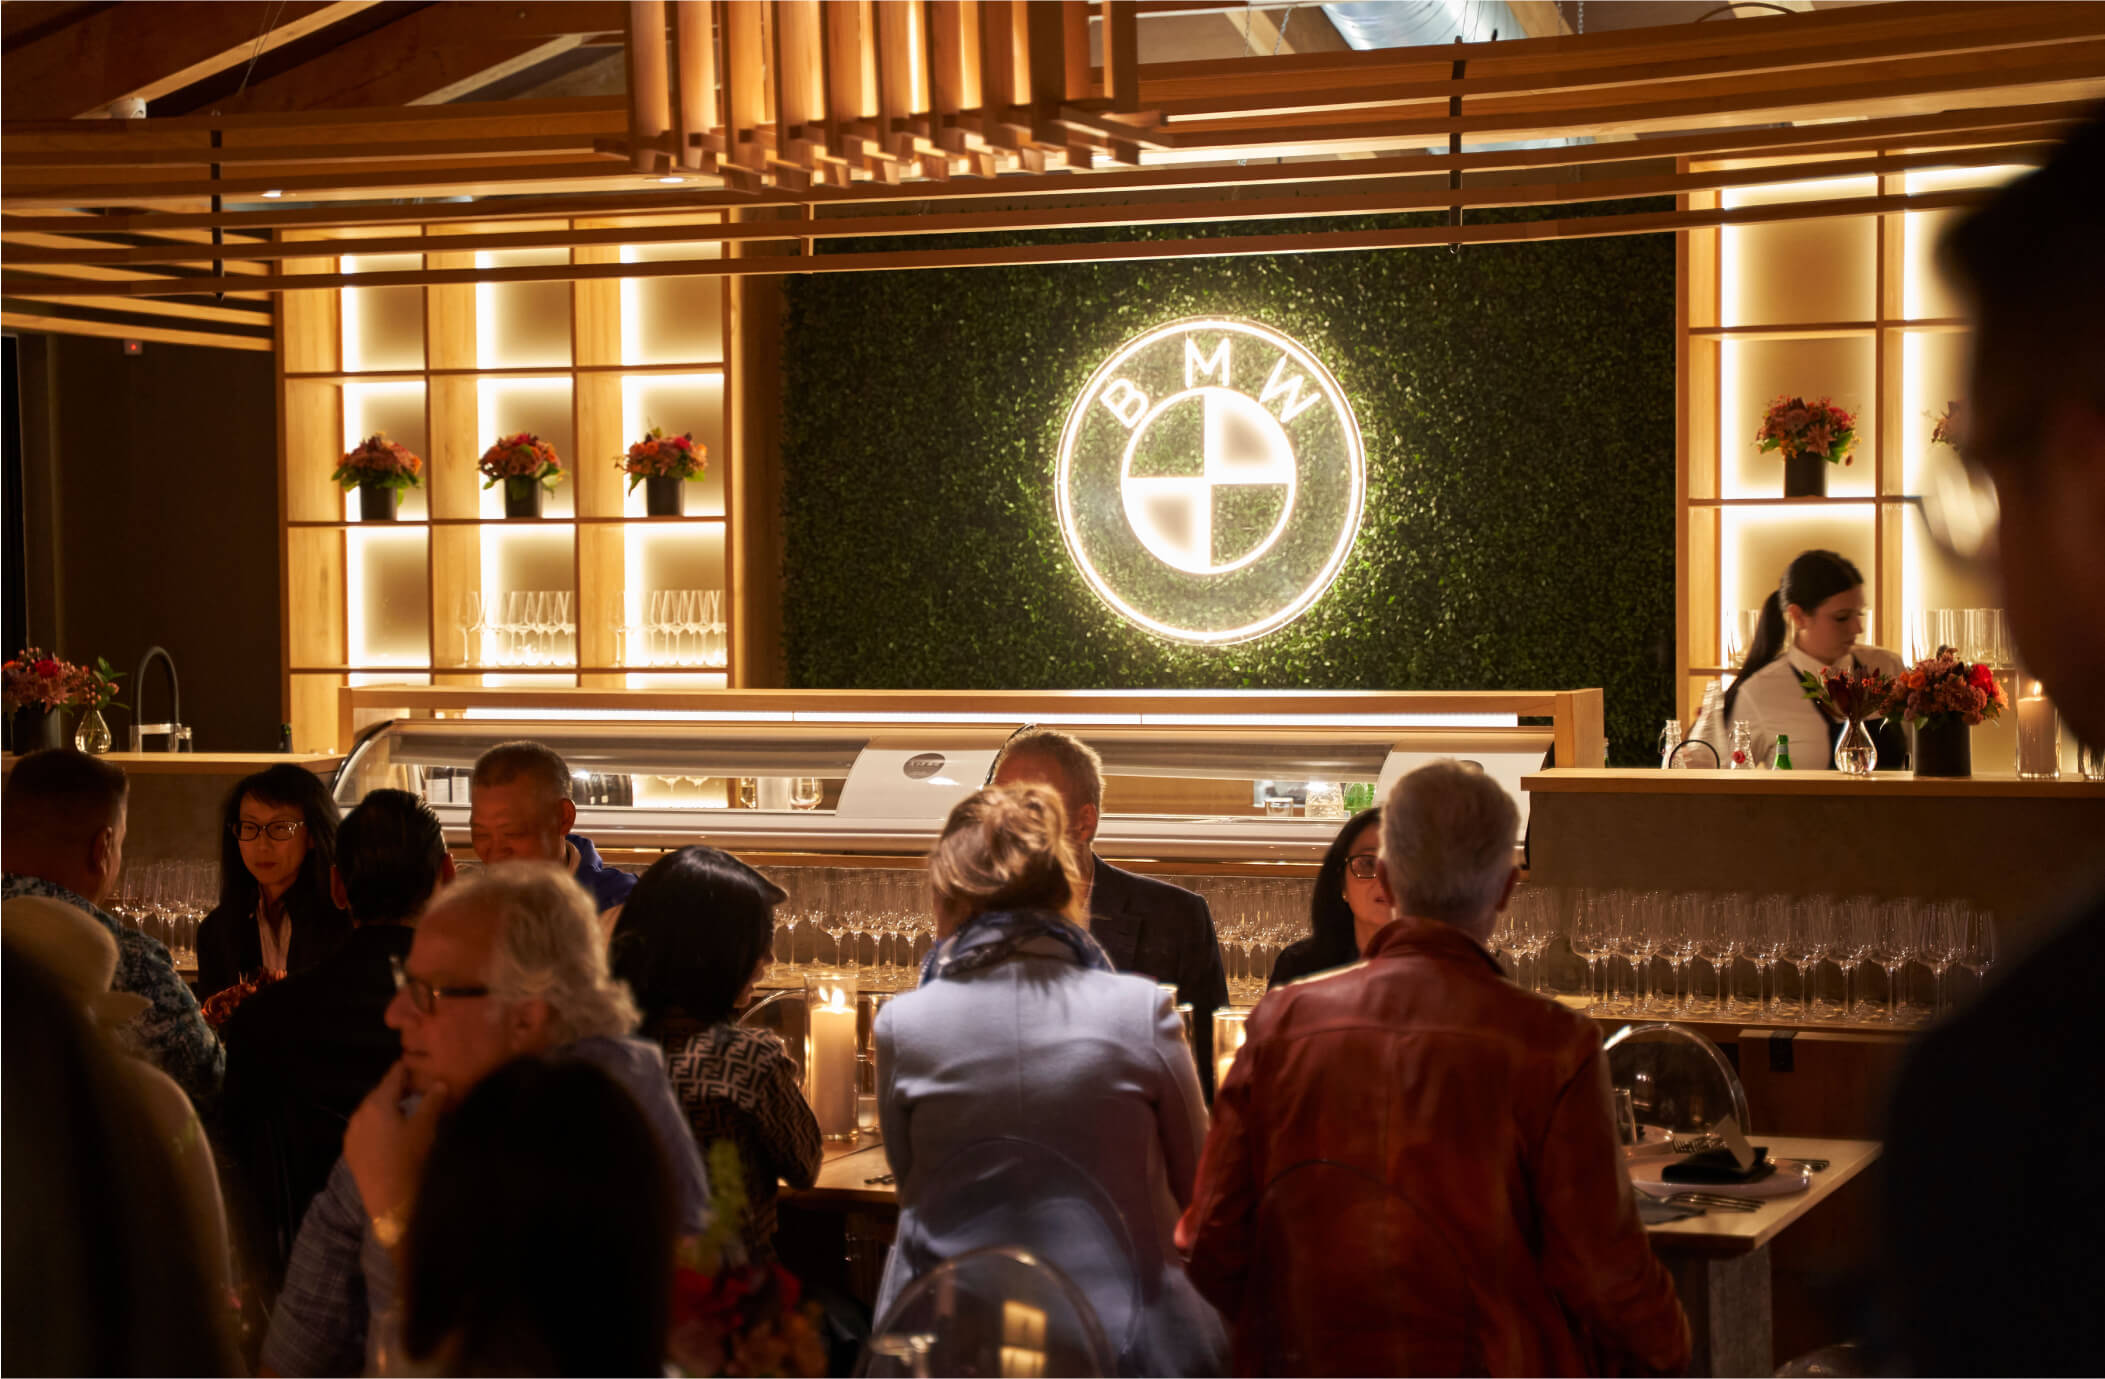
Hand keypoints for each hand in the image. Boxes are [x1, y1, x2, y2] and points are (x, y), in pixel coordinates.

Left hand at [343, 1061, 448, 1225]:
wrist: (388, 1199)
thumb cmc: (408, 1158)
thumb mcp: (426, 1127)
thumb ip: (433, 1101)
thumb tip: (439, 1083)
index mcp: (378, 1102)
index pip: (393, 1076)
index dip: (407, 1069)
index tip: (419, 1067)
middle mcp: (360, 1112)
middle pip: (380, 1092)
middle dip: (397, 1090)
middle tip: (417, 1091)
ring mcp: (352, 1132)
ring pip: (371, 1111)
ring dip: (387, 1108)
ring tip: (405, 1113)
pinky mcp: (350, 1149)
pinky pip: (365, 1127)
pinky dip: (378, 1124)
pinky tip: (390, 1134)